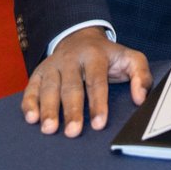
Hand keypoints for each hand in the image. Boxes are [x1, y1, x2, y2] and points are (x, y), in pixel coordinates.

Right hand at [20, 27, 151, 136]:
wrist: (81, 37)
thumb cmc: (108, 56)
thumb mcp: (130, 59)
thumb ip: (141, 76)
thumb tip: (140, 99)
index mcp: (95, 55)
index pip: (97, 80)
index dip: (98, 103)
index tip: (98, 124)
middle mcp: (72, 59)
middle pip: (71, 86)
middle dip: (71, 110)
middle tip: (73, 132)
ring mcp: (53, 65)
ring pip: (50, 87)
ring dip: (48, 109)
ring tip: (49, 129)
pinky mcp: (39, 72)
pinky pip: (31, 88)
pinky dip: (29, 102)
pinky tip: (31, 118)